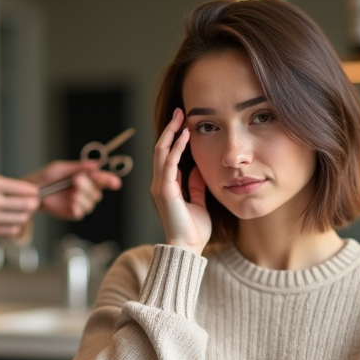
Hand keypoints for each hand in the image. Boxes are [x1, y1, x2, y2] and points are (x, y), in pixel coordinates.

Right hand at [0, 176, 39, 238]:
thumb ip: (7, 186)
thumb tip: (31, 192)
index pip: (26, 189)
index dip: (35, 192)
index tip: (35, 193)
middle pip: (27, 205)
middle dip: (34, 204)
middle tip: (33, 203)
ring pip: (22, 219)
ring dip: (25, 216)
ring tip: (21, 212)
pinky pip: (11, 230)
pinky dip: (16, 226)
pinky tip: (11, 220)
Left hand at [26, 160, 121, 220]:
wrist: (33, 191)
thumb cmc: (46, 177)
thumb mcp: (61, 168)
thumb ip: (78, 167)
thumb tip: (96, 164)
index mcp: (85, 177)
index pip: (103, 179)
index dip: (110, 181)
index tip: (114, 183)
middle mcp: (85, 190)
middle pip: (98, 191)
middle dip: (89, 186)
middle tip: (76, 180)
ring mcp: (80, 202)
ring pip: (91, 202)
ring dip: (83, 196)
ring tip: (71, 193)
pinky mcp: (74, 212)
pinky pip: (82, 211)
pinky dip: (78, 206)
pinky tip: (70, 203)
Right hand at [151, 108, 209, 253]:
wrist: (188, 248)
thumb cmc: (193, 230)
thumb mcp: (198, 202)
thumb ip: (196, 185)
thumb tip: (199, 168)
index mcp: (167, 186)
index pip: (167, 156)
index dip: (174, 138)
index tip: (184, 123)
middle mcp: (160, 183)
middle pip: (161, 149)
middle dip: (170, 129)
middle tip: (180, 112)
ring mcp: (160, 186)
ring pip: (161, 152)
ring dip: (171, 133)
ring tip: (181, 117)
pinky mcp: (165, 190)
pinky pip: (169, 163)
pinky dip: (176, 147)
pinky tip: (184, 135)